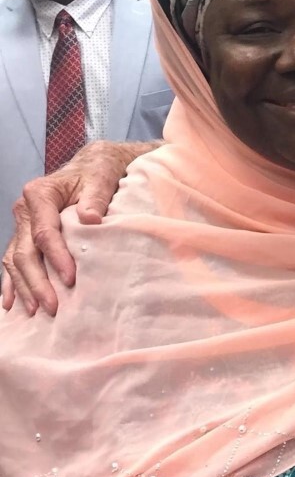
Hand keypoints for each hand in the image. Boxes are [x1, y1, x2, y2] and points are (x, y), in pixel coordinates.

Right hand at [0, 140, 156, 316]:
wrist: (93, 165)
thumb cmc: (98, 171)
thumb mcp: (101, 177)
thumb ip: (95, 197)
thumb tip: (90, 218)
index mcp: (40, 194)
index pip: (45, 233)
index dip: (56, 257)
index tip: (70, 279)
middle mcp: (25, 211)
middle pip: (25, 252)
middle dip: (37, 282)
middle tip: (52, 306)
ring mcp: (22, 225)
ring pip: (15, 261)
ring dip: (24, 288)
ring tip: (36, 311)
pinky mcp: (25, 236)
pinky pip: (12, 262)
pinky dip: (12, 283)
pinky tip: (11, 304)